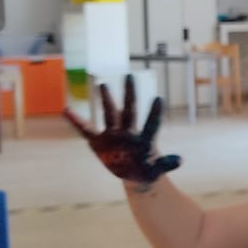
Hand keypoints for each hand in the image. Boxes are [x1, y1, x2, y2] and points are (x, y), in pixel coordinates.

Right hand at [64, 75, 181, 183]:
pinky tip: (67, 111)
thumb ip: (165, 164)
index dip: (154, 113)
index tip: (158, 98)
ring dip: (107, 100)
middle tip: (130, 75)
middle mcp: (129, 132)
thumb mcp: (156, 170)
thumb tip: (180, 160)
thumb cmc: (147, 169)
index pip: (150, 124)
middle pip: (130, 110)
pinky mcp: (99, 142)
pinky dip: (76, 122)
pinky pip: (86, 130)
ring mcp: (113, 134)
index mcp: (144, 139)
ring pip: (110, 114)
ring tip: (104, 84)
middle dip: (130, 94)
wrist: (134, 173)